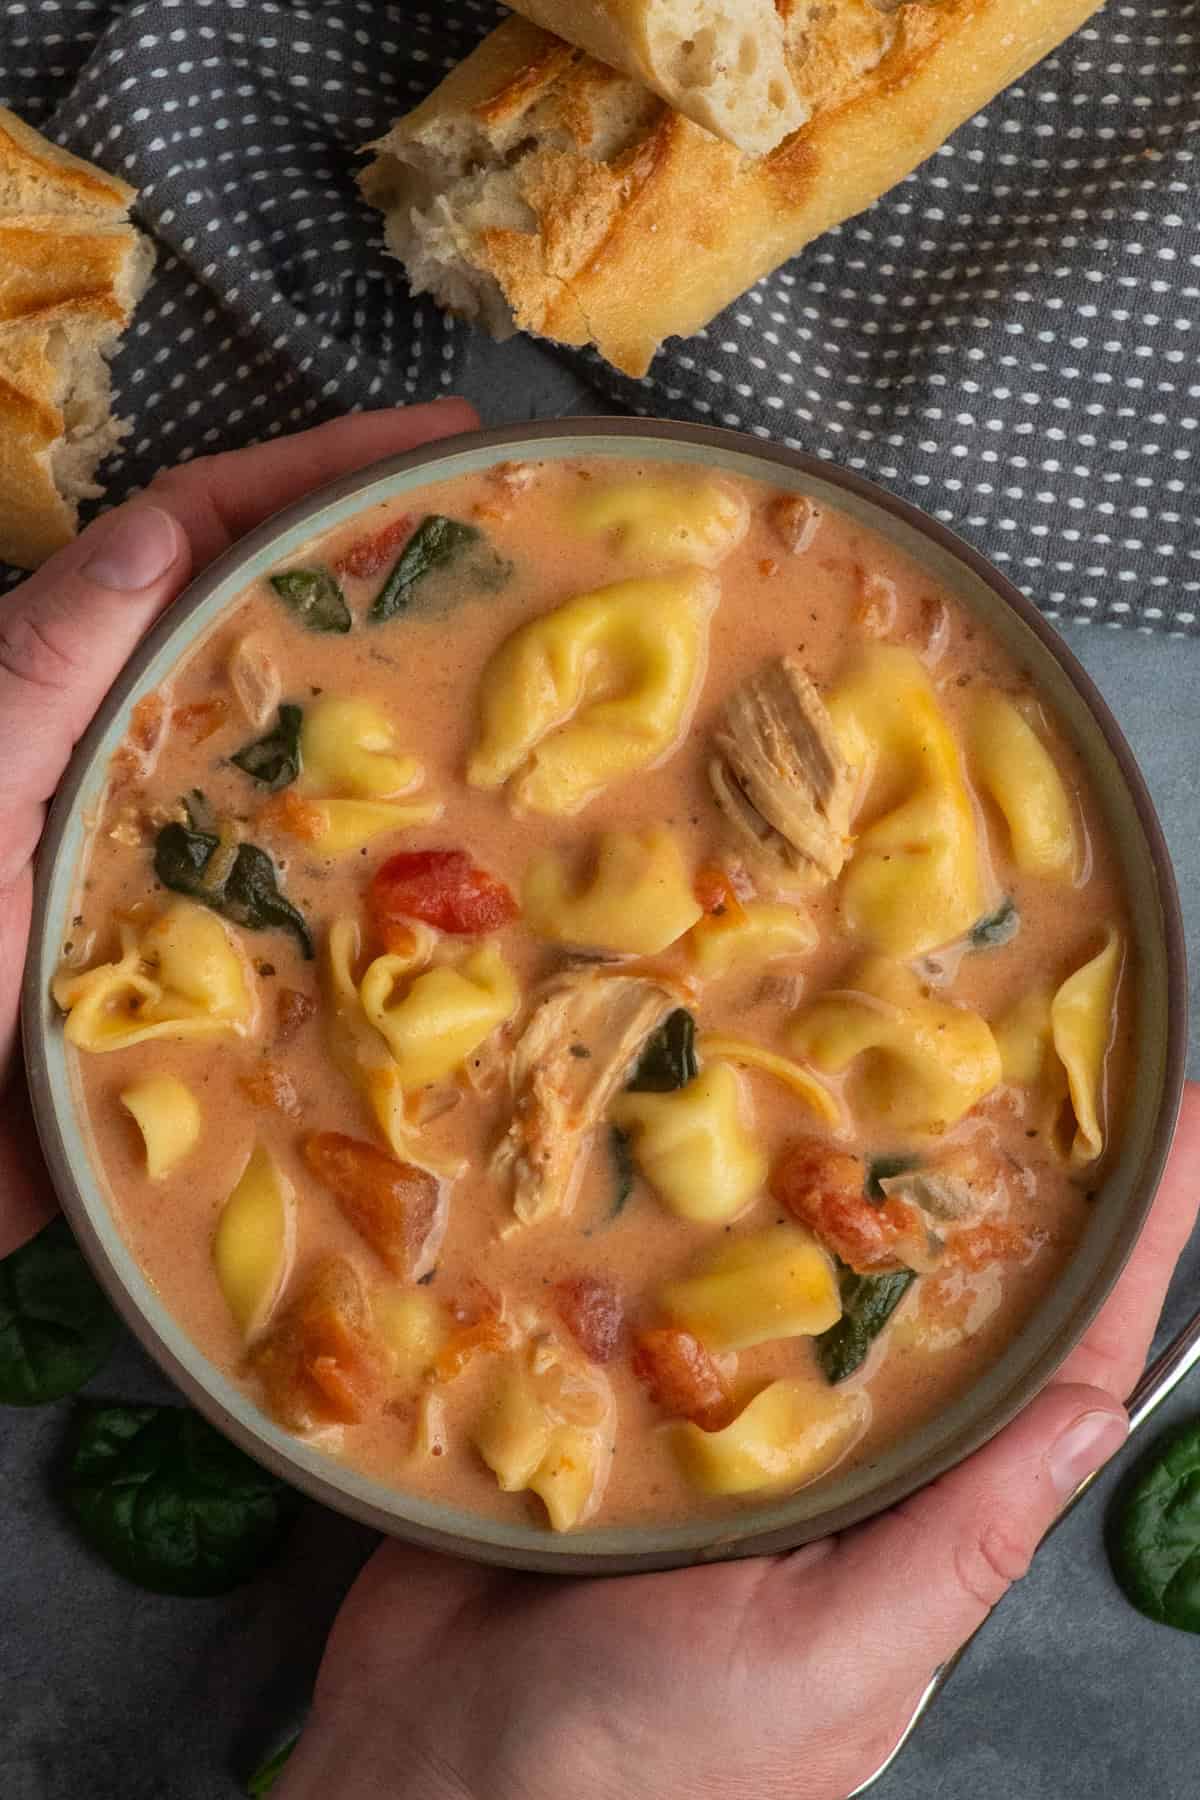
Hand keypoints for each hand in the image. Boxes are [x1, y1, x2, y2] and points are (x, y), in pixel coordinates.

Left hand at [0, 399, 478, 1258]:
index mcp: (81, 687)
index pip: (204, 535)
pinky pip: (328, 890)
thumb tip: (163, 528)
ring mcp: (190, 849)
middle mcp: (145, 752)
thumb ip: (47, 667)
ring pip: (318, 755)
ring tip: (529, 692)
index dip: (313, 472)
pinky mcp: (223, 952)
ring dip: (412, 717)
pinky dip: (398, 870)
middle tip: (519, 553)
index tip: (438, 440)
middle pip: (280, 629)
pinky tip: (475, 874)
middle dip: (389, 575)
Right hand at [281, 1088, 1199, 1799]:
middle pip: (915, 1272)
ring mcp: (702, 1399)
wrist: (431, 1782)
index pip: (1047, 1358)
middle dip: (967, 1158)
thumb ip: (960, 1542)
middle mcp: (817, 1437)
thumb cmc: (646, 1761)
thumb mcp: (832, 1663)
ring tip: (840, 1022)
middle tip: (1002, 1024)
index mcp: (902, 1505)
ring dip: (805, 1149)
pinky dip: (649, 1190)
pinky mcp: (592, 1375)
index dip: (1125, 1242)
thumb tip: (1093, 1419)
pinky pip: (635, 1264)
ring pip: (778, 1245)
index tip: (1181, 1127)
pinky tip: (658, 1108)